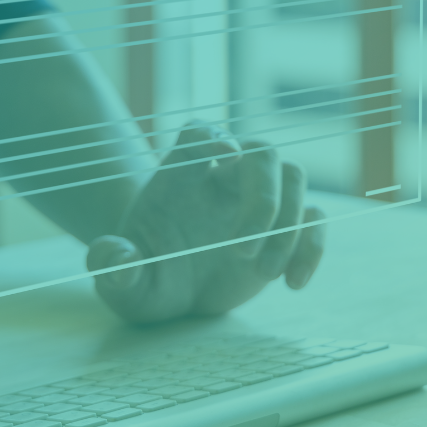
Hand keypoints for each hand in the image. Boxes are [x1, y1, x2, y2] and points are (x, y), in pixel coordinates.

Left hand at [86, 124, 327, 322]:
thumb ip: (112, 268)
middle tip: (243, 252)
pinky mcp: (283, 228)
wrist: (171, 293)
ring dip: (287, 225)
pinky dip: (311, 248)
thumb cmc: (142, 277)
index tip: (225, 152)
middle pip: (260, 153)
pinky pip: (314, 220)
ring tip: (264, 275)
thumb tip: (119, 262)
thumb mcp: (120, 280)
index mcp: (178, 175)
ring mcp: (257, 199)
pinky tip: (293, 283)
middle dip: (262, 197)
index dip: (211, 134)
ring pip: (294, 178)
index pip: (196, 134)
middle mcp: (222, 177)